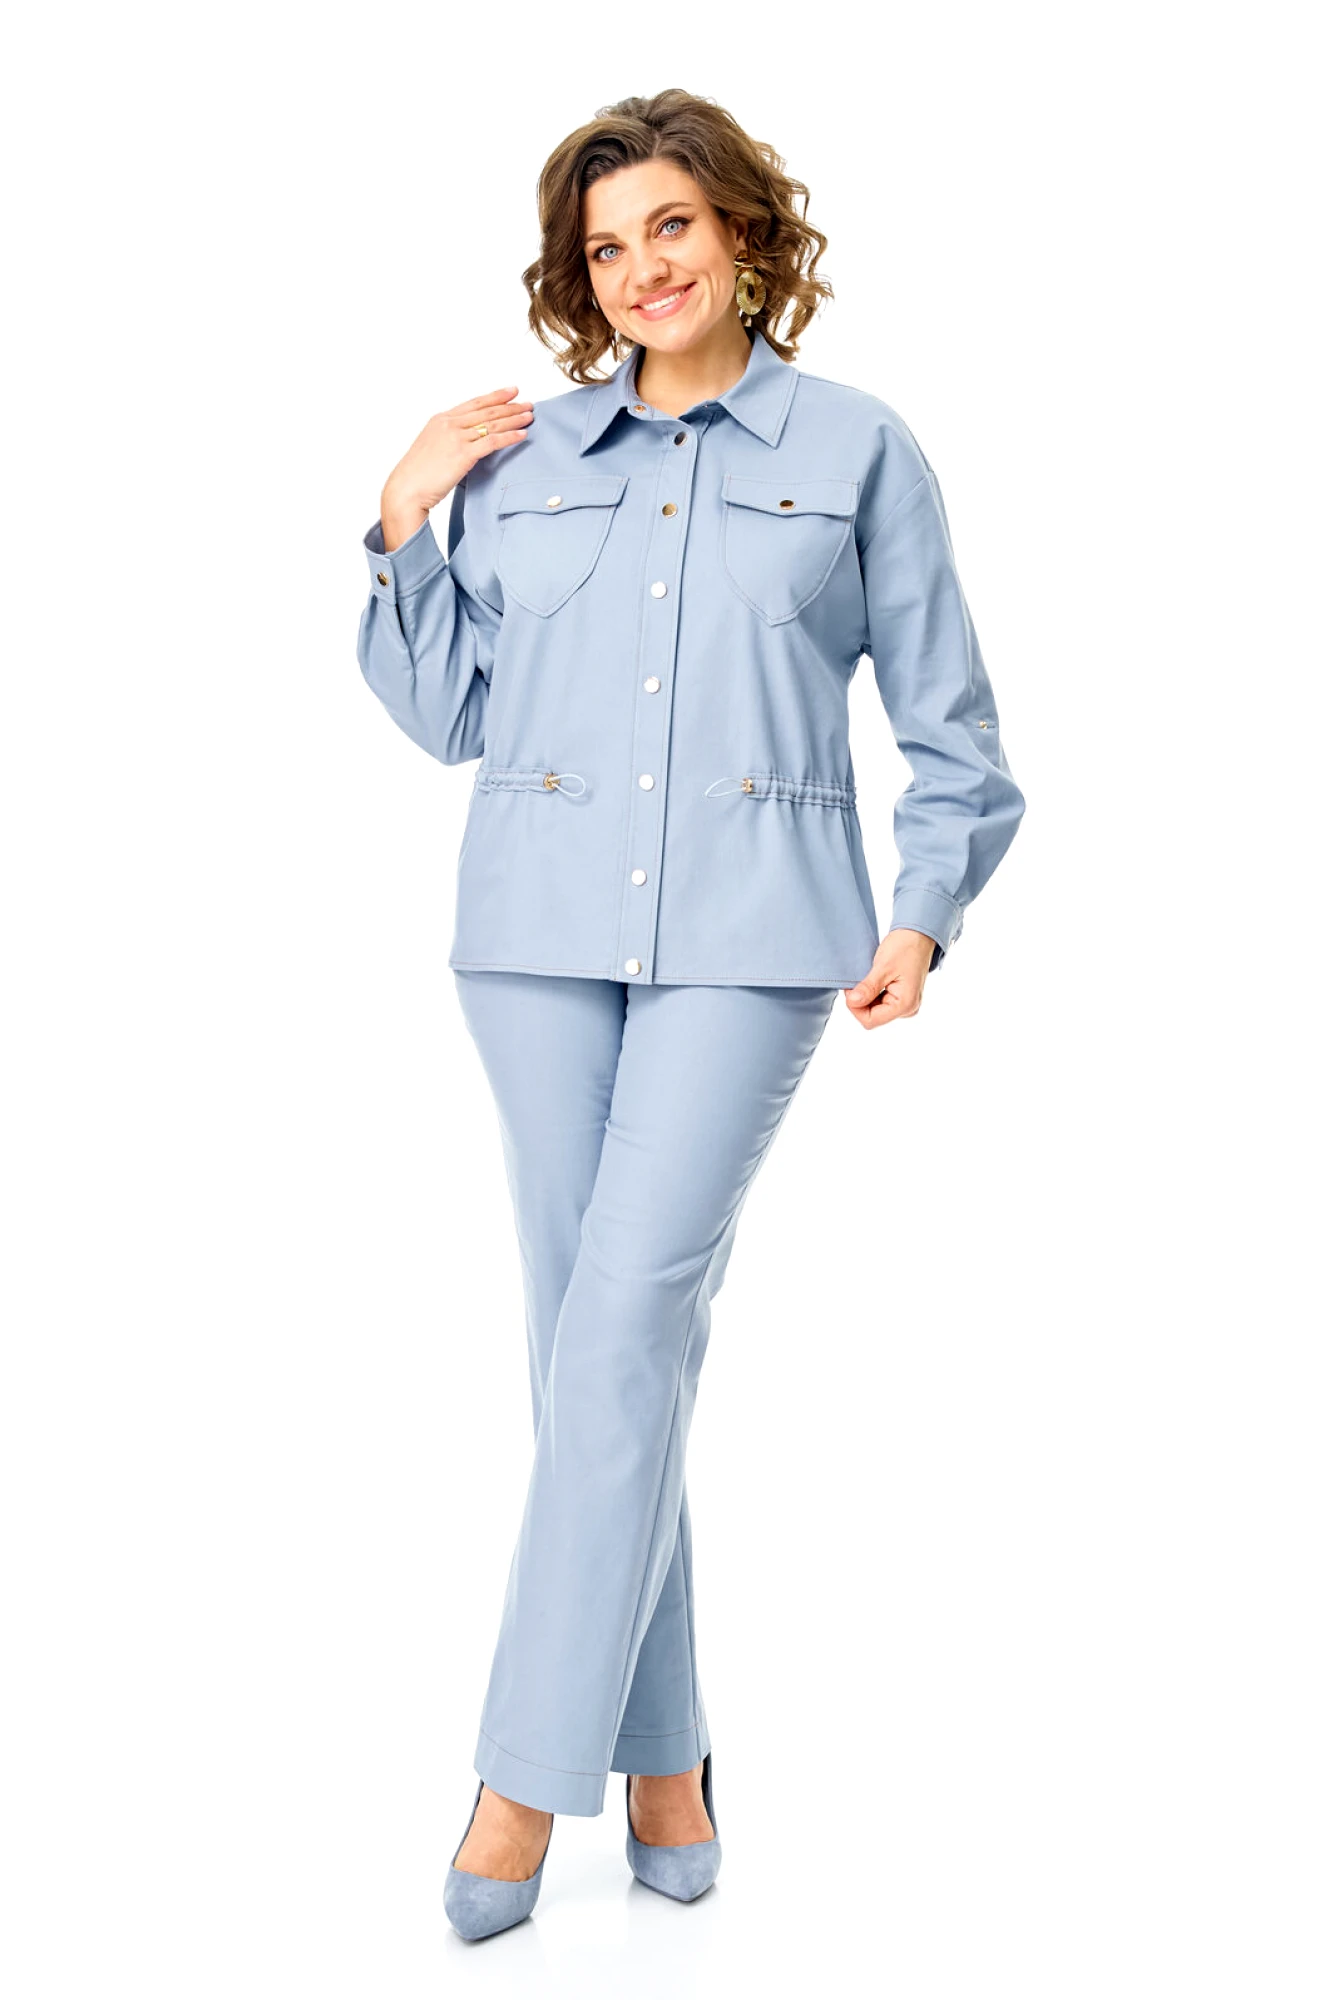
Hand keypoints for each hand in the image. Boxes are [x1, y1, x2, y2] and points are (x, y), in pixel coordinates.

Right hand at [380, 386, 534, 550]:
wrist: (405, 489)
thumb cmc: (416, 475)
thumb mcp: (432, 447)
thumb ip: (449, 440)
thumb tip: (466, 443)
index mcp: (440, 419)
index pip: (474, 403)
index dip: (495, 396)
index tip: (511, 391)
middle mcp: (449, 424)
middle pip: (487, 411)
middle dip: (510, 406)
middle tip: (528, 403)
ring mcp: (456, 438)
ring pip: (492, 423)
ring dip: (514, 419)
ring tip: (529, 416)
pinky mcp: (463, 454)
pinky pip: (492, 441)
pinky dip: (510, 437)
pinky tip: (522, 434)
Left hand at [842, 929, 935, 1029]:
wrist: (918, 936)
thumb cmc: (905, 948)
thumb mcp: (883, 967)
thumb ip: (868, 988)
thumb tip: (852, 1002)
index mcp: (905, 1005)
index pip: (871, 1020)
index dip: (856, 1007)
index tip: (851, 988)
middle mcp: (907, 1010)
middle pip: (872, 1017)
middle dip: (860, 1001)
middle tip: (856, 981)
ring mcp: (904, 1005)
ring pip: (874, 1011)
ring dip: (865, 997)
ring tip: (866, 978)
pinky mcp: (900, 999)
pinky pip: (879, 1003)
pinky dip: (871, 994)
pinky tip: (872, 980)